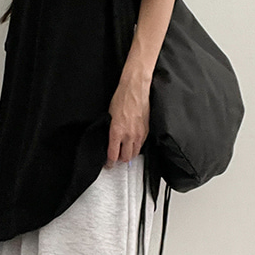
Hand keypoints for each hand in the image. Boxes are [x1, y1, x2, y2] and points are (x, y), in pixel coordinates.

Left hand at [107, 48, 151, 164]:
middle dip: (120, 160)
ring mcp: (139, 134)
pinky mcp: (146, 130)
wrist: (134, 90)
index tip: (108, 164)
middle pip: (125, 158)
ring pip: (135, 153)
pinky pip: (141, 144)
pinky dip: (136, 146)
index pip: (113, 156)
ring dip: (129, 154)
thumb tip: (110, 141)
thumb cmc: (121, 99)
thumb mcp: (109, 116)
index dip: (109, 163)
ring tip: (125, 151)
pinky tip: (133, 142)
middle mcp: (128, 136)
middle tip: (116, 158)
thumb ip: (110, 131)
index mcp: (116, 132)